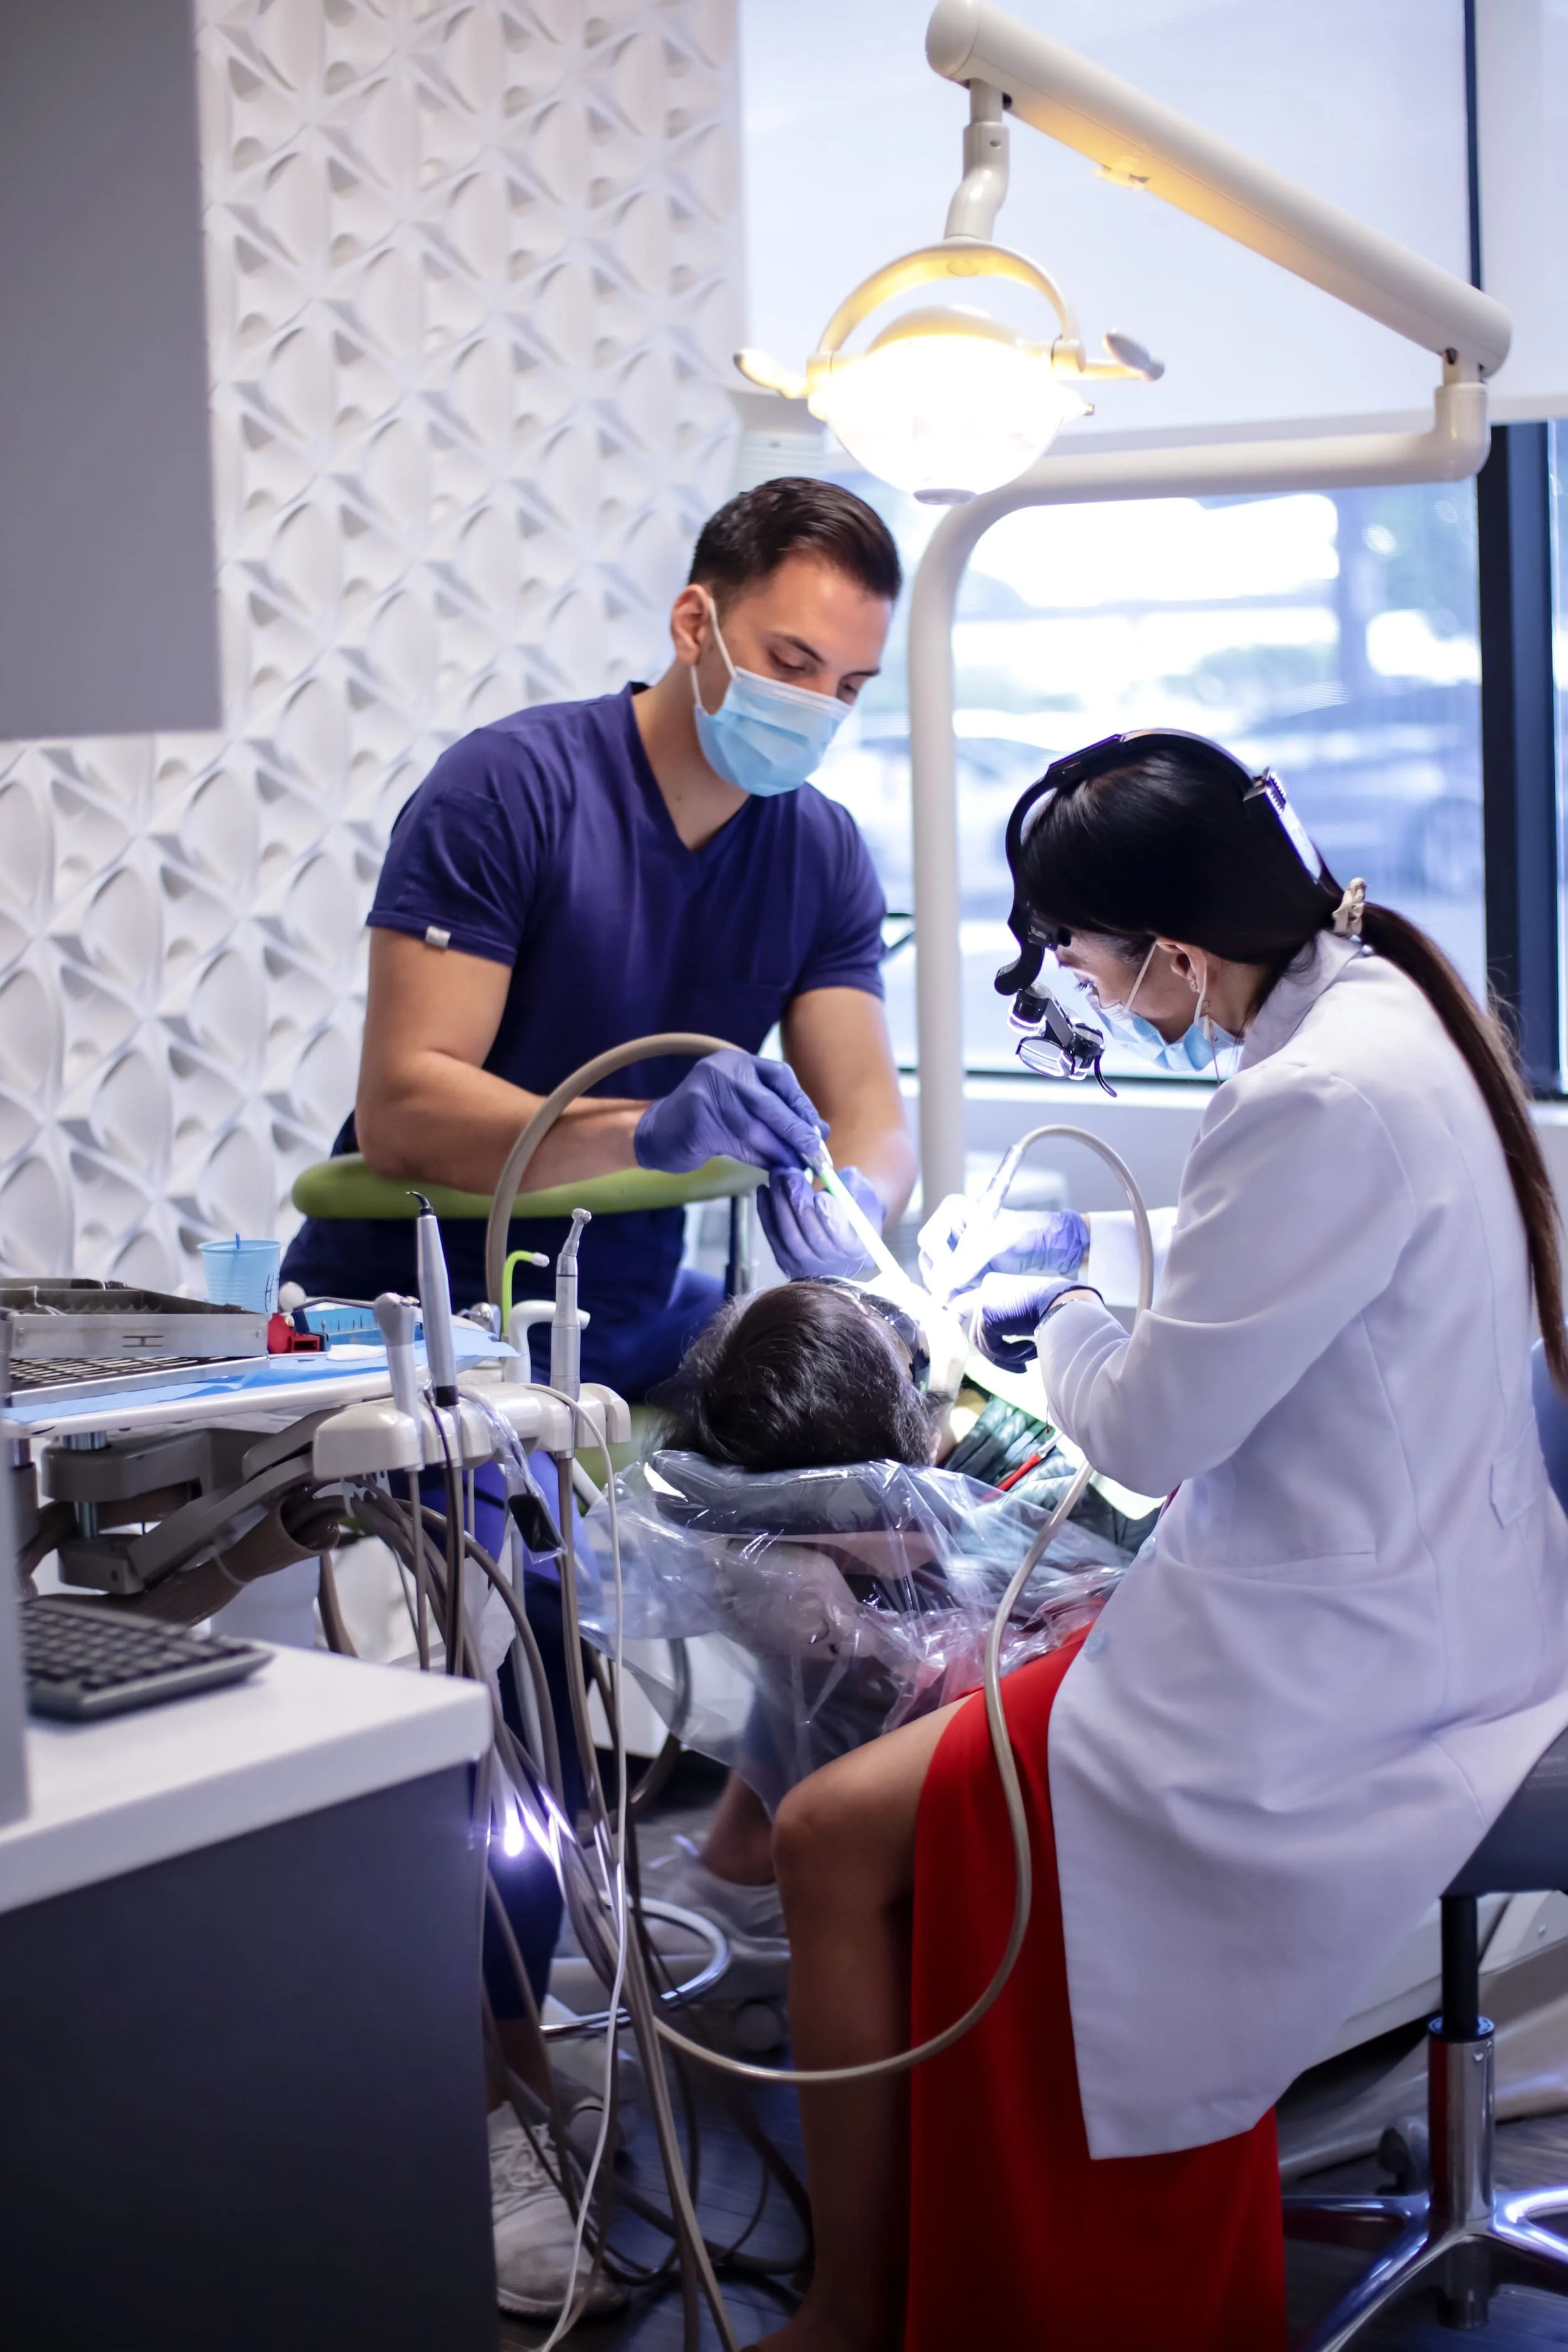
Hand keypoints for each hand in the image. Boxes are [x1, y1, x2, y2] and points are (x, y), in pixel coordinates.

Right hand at [634, 1048, 824, 1176]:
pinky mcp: (697, 1123)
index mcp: (735, 1061)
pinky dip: (760, 1158)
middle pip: (769, 1103)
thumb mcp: (740, 1106)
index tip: (817, 1128)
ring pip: (755, 1128)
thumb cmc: (705, 1121)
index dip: (802, 1103)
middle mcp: (720, 1070)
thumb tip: (819, 1131)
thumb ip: (774, 1113)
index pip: (780, 1076)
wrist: (656, 1133)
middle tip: (815, 1151)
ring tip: (797, 1165)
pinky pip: (738, 1144)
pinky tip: (773, 1167)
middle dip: (796, 1130)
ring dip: (780, 1150)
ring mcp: (705, 1095)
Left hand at [757, 1165, 883, 1279]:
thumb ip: (857, 1189)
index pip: (841, 1235)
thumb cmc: (856, 1214)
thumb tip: (848, 1175)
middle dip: (799, 1202)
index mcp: (856, 1248)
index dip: (830, 1216)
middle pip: (810, 1235)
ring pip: (788, 1234)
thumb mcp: (865, 1200)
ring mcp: (806, 1264)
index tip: (821, 1195)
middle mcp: (831, 1262)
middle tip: (791, 1174)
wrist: (840, 1237)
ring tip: (777, 1174)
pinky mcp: (785, 1259)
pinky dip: (765, 1212)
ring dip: (780, 1202)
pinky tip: (764, 1190)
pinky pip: (773, 1235)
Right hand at [917, 1194, 1088, 1300]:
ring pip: (934, 1276)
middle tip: (961, 1292)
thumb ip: (972, 1259)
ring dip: (949, 1289)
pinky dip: (956, 1296)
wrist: (1044, 1247)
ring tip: (972, 1292)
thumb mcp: (1000, 1241)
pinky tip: (972, 1298)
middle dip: (942, 1278)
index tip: (955, 1279)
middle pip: (928, 1259)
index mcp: (953, 1211)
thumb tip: (946, 1283)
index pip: (930, 1239)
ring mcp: (952, 1251)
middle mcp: (947, 1229)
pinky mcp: (959, 1270)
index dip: (940, 1261)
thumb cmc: (1026, 1233)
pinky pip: (947, 1287)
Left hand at [968, 1272, 1099, 1370]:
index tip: (998, 1347)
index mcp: (996, 1283)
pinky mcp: (986, 1315)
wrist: (1065, 1304)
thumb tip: (997, 1343)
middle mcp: (986, 1287)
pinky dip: (1009, 1356)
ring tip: (1030, 1358)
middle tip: (1021, 1366)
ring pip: (985, 1342)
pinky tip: (1031, 1350)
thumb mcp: (1026, 1311)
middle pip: (981, 1331)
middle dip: (1000, 1353)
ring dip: (1008, 1356)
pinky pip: (991, 1347)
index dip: (984, 1331)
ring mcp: (984, 1300)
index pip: (978, 1310)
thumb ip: (1008, 1320)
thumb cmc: (1055, 1308)